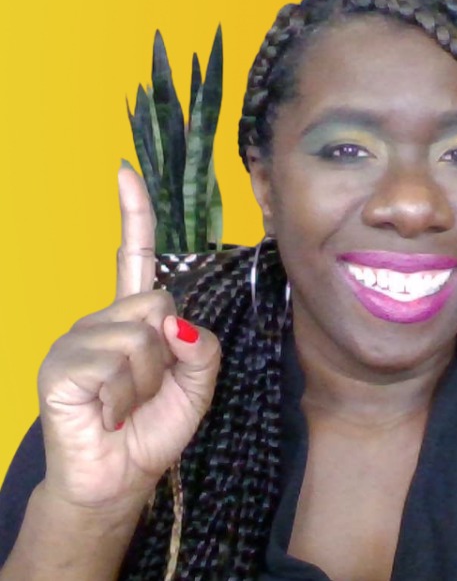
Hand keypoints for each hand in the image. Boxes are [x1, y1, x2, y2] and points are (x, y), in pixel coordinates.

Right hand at [35, 163, 221, 513]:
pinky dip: (123, 394)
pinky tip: (106, 411)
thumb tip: (175, 324)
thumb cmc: (152, 430)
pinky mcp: (59, 366)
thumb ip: (202, 349)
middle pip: (160, 305)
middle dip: (169, 354)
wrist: (118, 479)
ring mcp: (76, 339)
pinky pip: (114, 362)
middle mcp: (101, 320)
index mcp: (132, 319)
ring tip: (125, 404)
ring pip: (141, 336)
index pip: (133, 257)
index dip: (133, 215)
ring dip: (146, 380)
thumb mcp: (197, 387)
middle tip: (147, 390)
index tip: (125, 171)